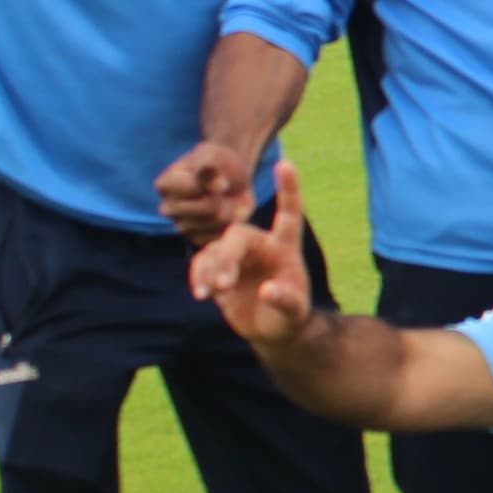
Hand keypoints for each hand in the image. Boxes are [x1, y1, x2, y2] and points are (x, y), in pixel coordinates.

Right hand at [153, 137, 258, 243]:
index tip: (217, 175)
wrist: (229, 177)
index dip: (213, 181)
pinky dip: (232, 222)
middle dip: (223, 196)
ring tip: (224, 199)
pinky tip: (226, 213)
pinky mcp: (197, 239)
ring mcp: (181, 226)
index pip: (194, 188)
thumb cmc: (217, 163)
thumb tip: (212, 181)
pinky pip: (222, 234)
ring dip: (230, 208)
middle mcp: (167, 209)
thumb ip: (209, 166)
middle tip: (222, 188)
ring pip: (219, 221)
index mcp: (164, 185)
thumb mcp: (212, 156)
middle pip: (208, 208)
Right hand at [188, 161, 316, 346]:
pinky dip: (199, 277)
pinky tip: (201, 294)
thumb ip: (284, 300)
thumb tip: (267, 290)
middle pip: (237, 236)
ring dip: (210, 270)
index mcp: (284, 246)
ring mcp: (236, 256)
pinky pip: (202, 264)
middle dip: (227, 258)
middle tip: (224, 285)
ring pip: (215, 251)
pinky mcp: (217, 268)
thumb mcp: (294, 312)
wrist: (270, 329)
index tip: (286, 164)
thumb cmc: (289, 316)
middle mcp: (260, 245)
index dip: (288, 189)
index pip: (289, 213)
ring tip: (211, 294)